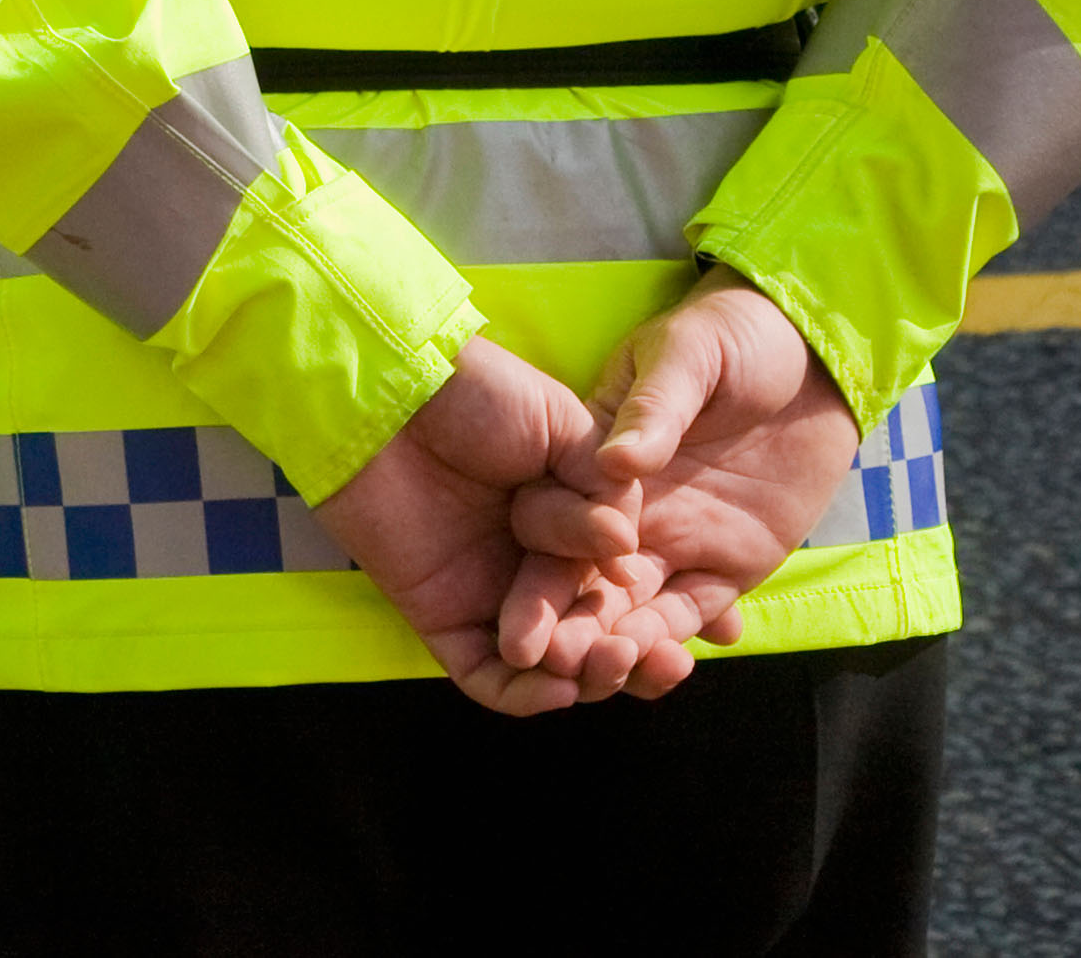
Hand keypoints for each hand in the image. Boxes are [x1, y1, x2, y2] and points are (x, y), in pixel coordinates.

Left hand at [314, 339, 661, 717]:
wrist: (390, 386)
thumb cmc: (475, 392)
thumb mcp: (563, 428)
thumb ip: (607, 491)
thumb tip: (626, 553)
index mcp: (572, 528)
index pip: (622, 595)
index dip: (655, 621)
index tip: (690, 636)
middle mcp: (534, 569)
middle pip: (591, 640)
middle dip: (622, 656)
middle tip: (643, 651)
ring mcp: (488, 596)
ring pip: (548, 668)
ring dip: (583, 677)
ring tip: (601, 656)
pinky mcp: (438, 615)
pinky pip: (485, 678)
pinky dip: (524, 694)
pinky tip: (556, 684)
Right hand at [509, 279, 862, 666]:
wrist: (810, 354)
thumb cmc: (732, 336)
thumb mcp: (687, 357)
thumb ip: (654, 409)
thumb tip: (617, 460)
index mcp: (592, 460)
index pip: (551, 528)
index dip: (538, 576)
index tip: (518, 628)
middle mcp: (624, 511)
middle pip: (584, 581)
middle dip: (569, 627)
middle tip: (557, 669)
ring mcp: (677, 539)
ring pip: (635, 607)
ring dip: (621, 643)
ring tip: (614, 676)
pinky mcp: (731, 561)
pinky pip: (698, 608)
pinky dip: (681, 637)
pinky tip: (669, 662)